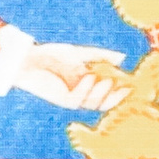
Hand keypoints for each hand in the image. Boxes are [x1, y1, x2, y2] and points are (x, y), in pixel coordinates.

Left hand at [0, 30, 127, 110]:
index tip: (130, 85)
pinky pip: (77, 100)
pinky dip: (86, 90)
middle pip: (101, 104)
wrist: (27, 58)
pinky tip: (89, 77)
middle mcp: (80, 94)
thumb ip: (101, 56)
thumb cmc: (51, 54)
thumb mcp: (80, 53)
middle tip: (124, 88)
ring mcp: (70, 97)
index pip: (106, 95)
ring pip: (91, 104)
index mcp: (86, 84)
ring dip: (101, 94)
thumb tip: (123, 57)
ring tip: (107, 80)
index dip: (118, 92)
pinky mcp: (60, 99)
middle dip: (114, 98)